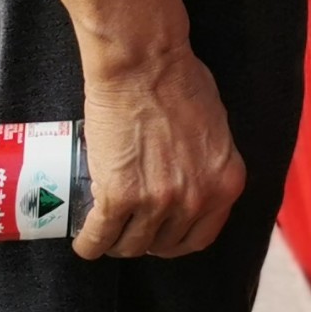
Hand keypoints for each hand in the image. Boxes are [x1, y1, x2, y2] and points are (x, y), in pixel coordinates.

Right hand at [74, 44, 246, 259]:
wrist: (145, 65)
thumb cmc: (179, 82)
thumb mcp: (215, 128)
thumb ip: (207, 163)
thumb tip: (193, 178)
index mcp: (225, 182)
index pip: (200, 237)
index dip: (175, 239)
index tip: (161, 233)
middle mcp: (196, 198)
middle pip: (162, 243)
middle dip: (145, 238)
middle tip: (130, 223)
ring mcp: (157, 201)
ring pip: (130, 245)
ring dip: (115, 242)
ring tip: (106, 228)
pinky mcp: (118, 197)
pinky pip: (99, 238)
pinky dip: (89, 243)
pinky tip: (85, 238)